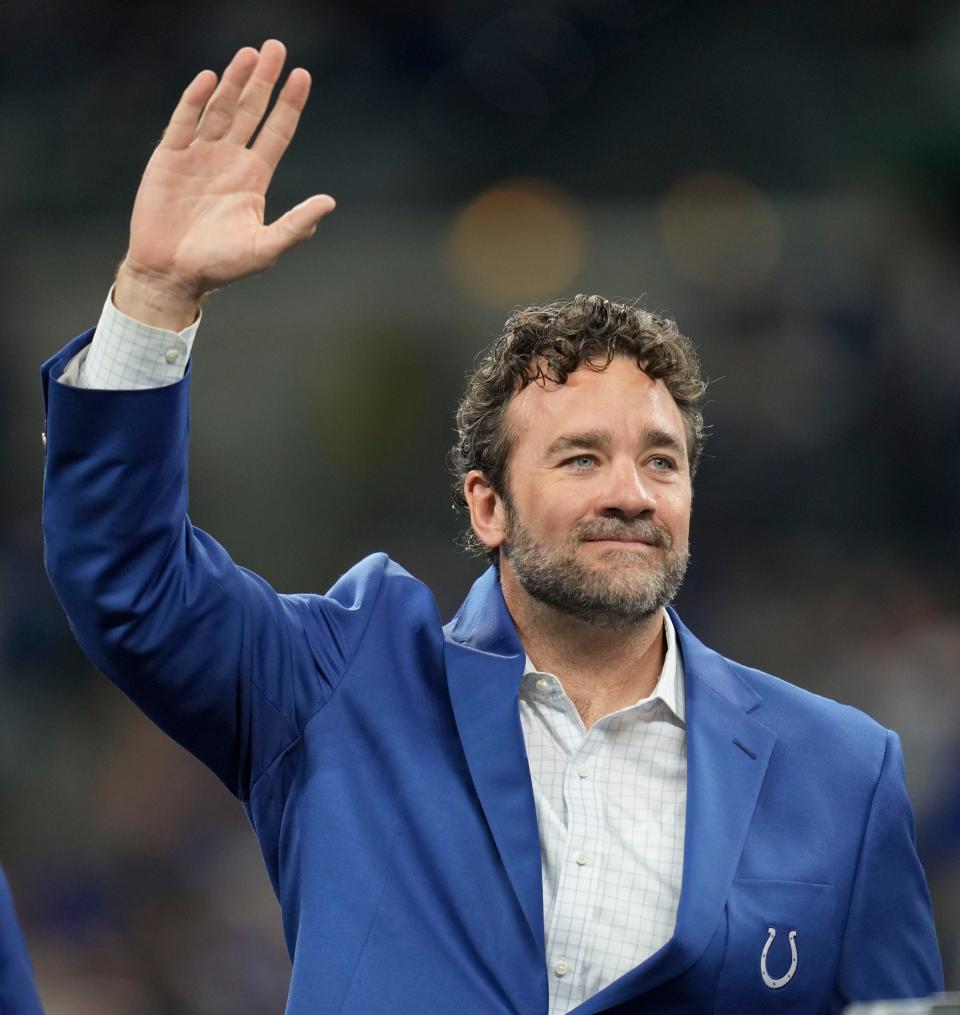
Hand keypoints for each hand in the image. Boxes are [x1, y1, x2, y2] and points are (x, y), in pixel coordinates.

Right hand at [115, 39, 334, 328]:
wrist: (172, 274)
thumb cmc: (221, 266)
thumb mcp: (265, 248)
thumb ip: (296, 225)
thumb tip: (329, 202)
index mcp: (253, 177)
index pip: (276, 131)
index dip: (289, 104)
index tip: (303, 75)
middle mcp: (228, 160)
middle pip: (250, 110)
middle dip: (264, 80)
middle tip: (276, 47)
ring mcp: (198, 155)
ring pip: (219, 108)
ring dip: (234, 81)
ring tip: (250, 54)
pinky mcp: (169, 158)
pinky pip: (184, 121)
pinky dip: (195, 99)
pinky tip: (210, 79)